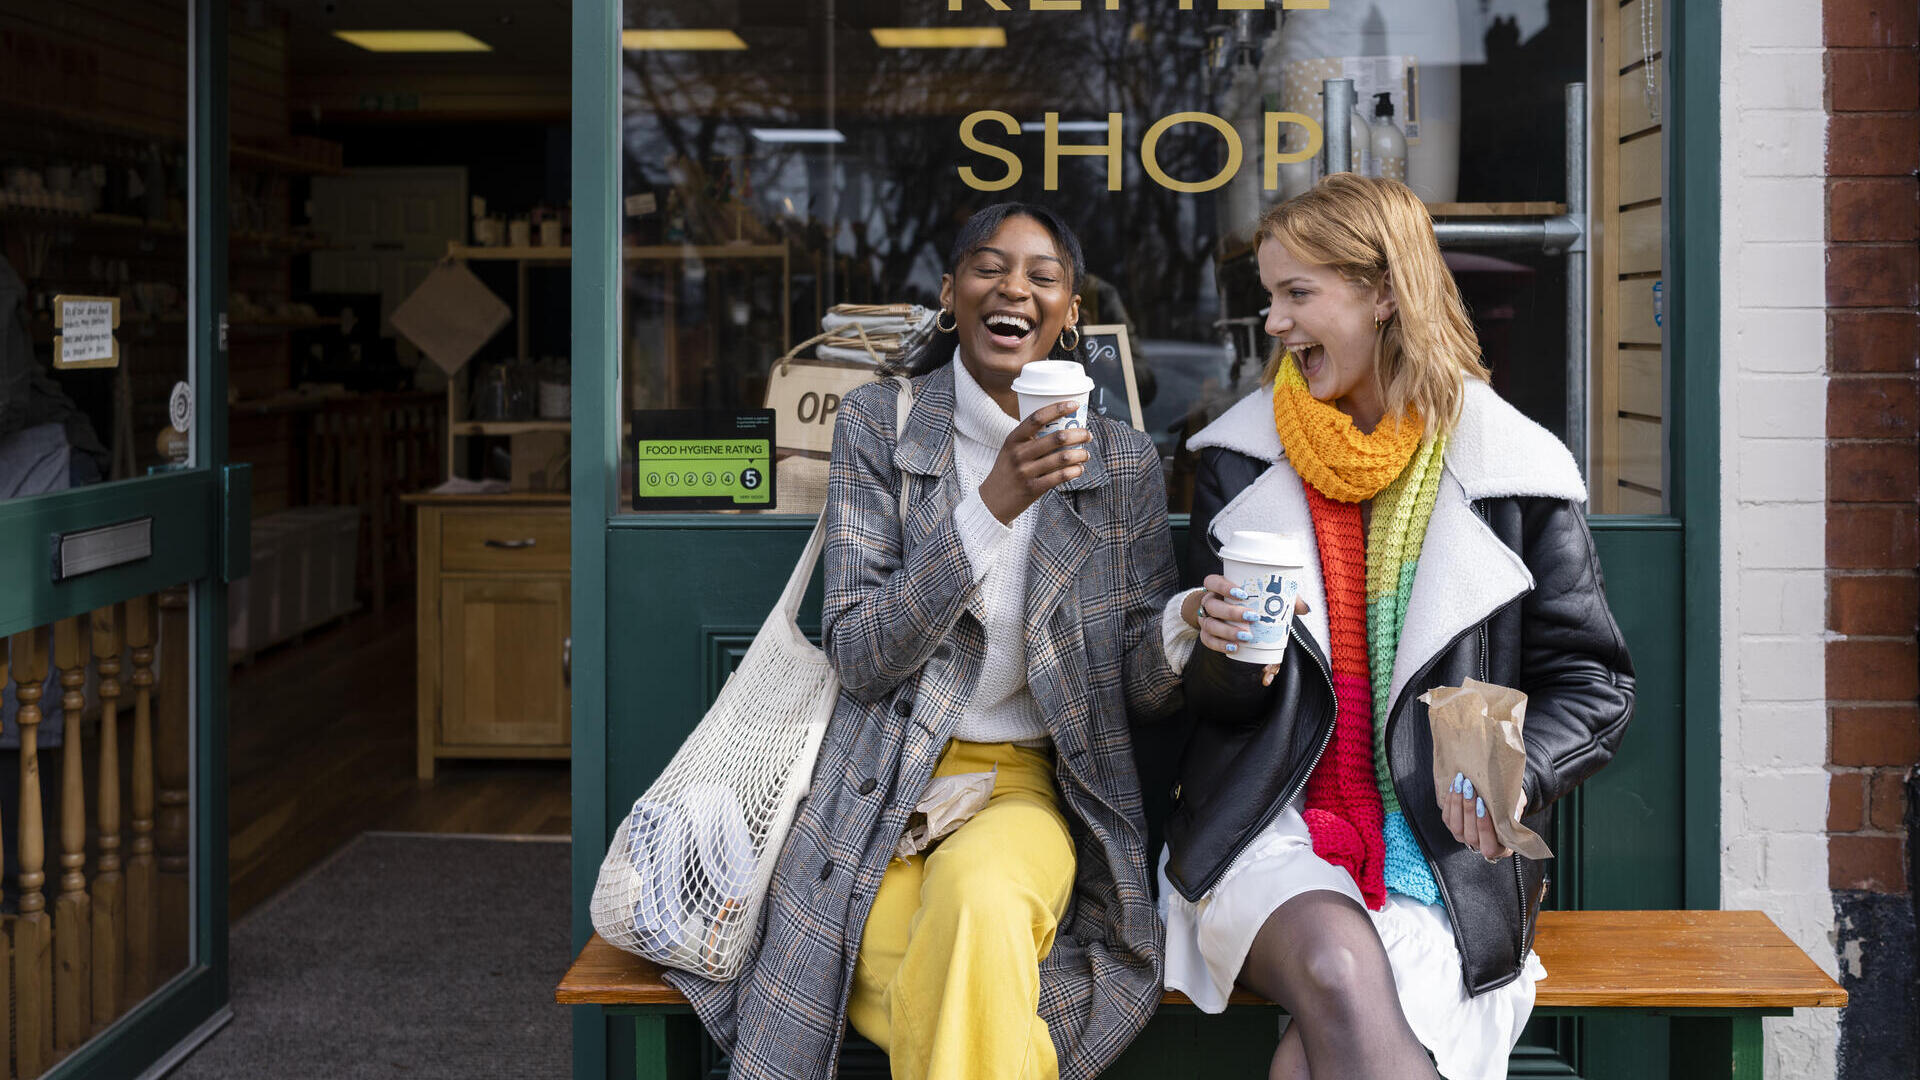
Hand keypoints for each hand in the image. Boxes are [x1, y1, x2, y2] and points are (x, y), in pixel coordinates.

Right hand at [978, 402, 1093, 523]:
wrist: (992, 501)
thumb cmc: (1007, 471)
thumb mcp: (1011, 450)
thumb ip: (1030, 439)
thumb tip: (1061, 427)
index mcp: (1014, 439)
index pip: (1037, 418)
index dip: (1058, 408)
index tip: (1074, 405)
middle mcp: (1019, 453)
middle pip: (1056, 437)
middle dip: (1078, 434)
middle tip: (1087, 435)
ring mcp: (1025, 472)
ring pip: (1062, 458)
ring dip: (1080, 454)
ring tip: (1086, 454)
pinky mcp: (1033, 488)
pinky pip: (1060, 477)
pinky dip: (1074, 471)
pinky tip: (1079, 469)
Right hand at [1190, 573, 1309, 685]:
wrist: (1223, 614)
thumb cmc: (1246, 601)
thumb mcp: (1261, 595)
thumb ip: (1282, 598)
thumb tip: (1306, 609)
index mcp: (1218, 587)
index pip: (1212, 581)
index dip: (1223, 586)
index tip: (1243, 594)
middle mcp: (1209, 602)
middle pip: (1212, 605)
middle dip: (1232, 612)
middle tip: (1253, 617)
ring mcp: (1205, 619)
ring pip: (1210, 625)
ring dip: (1228, 631)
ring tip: (1247, 636)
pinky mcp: (1206, 634)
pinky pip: (1207, 640)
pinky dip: (1221, 645)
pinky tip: (1235, 648)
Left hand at [1439, 772, 1526, 860]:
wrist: (1499, 797)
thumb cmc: (1512, 804)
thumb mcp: (1517, 807)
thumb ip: (1514, 810)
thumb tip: (1508, 804)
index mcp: (1499, 848)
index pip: (1488, 845)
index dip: (1484, 825)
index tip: (1482, 804)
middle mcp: (1479, 846)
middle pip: (1470, 834)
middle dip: (1469, 809)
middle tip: (1469, 787)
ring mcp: (1464, 838)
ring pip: (1456, 826)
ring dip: (1457, 803)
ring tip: (1461, 784)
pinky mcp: (1453, 827)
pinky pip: (1447, 818)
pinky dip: (1450, 802)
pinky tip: (1455, 786)